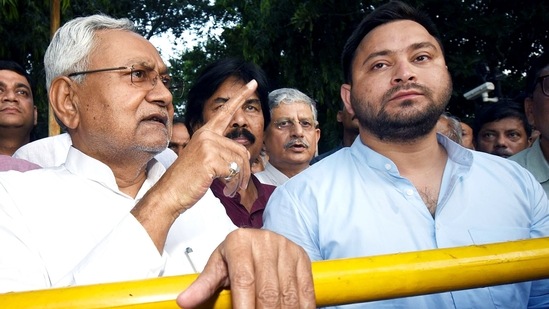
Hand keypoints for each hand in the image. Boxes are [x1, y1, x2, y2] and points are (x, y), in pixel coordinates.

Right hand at [132, 80, 256, 250]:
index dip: (241, 96)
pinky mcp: (209, 158)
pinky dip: (233, 183)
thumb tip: (245, 155)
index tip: (253, 82)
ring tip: (231, 189)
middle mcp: (206, 135)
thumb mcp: (205, 160)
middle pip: (241, 150)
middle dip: (244, 171)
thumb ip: (222, 151)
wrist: (170, 193)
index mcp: (205, 133)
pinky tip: (224, 188)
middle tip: (240, 185)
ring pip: (240, 162)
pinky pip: (234, 170)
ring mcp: (207, 145)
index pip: (226, 111)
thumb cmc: (188, 179)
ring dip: (239, 180)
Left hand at [176, 229, 315, 308]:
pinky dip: (301, 308)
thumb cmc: (236, 254)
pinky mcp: (302, 259)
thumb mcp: (218, 265)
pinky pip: (305, 290)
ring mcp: (287, 250)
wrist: (259, 238)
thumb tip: (184, 302)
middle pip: (268, 292)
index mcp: (240, 243)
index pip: (243, 282)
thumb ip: (203, 285)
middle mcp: (266, 243)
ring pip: (288, 294)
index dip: (244, 307)